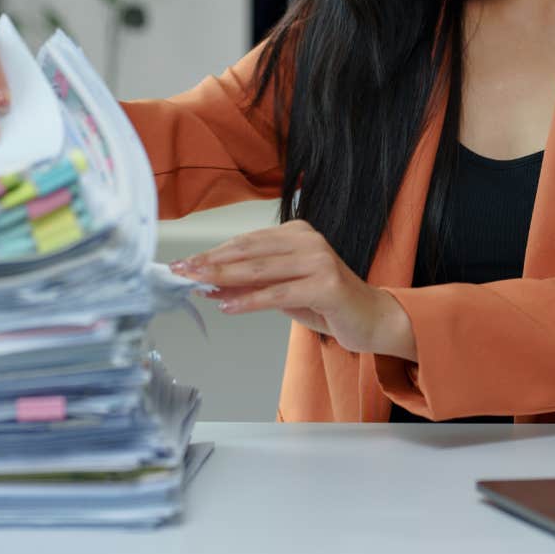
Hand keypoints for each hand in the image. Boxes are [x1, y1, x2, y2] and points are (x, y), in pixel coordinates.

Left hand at [170, 221, 416, 359]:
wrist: (373, 320)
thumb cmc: (328, 304)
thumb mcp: (284, 292)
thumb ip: (252, 285)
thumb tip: (211, 285)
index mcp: (298, 233)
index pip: (247, 241)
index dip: (214, 252)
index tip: (186, 264)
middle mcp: (309, 240)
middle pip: (249, 251)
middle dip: (211, 262)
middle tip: (181, 271)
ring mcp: (319, 260)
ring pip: (260, 270)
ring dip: (224, 278)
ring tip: (197, 286)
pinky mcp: (326, 284)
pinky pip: (278, 293)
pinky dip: (249, 300)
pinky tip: (227, 305)